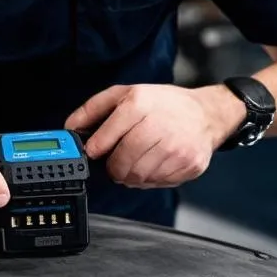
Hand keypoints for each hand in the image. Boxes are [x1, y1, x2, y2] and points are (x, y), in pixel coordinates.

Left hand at [64, 84, 245, 188]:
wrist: (206, 114)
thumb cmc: (163, 104)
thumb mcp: (126, 94)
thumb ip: (94, 108)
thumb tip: (70, 127)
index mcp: (140, 104)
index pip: (106, 137)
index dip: (95, 149)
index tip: (94, 152)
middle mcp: (159, 125)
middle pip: (122, 162)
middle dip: (113, 167)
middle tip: (115, 162)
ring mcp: (177, 147)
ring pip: (138, 176)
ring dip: (131, 174)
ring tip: (136, 162)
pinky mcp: (189, 164)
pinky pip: (158, 182)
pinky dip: (150, 179)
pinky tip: (154, 164)